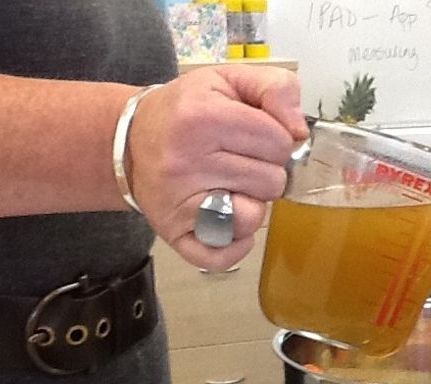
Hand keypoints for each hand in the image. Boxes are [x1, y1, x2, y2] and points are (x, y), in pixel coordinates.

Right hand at [128, 65, 308, 269]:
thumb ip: (275, 88)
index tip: (255, 136)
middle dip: (265, 170)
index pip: (280, 141)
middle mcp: (186, 161)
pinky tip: (228, 220)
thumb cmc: (187, 110)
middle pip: (272, 181)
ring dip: (252, 204)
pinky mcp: (175, 234)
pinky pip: (223, 256)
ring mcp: (179, 203)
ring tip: (230, 185)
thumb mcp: (228, 79)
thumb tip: (300, 130)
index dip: (277, 138)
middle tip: (239, 160)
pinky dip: (235, 244)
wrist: (130, 139)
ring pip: (254, 218)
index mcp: (202, 116)